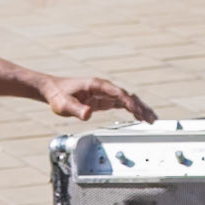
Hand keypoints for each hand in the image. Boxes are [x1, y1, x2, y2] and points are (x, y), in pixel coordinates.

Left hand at [39, 75, 155, 123]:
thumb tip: (88, 114)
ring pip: (127, 100)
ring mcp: (105, 94)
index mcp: (97, 85)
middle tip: (152, 118)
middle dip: (141, 107)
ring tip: (152, 119)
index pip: (118, 94)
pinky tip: (140, 117)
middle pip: (127, 96)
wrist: (52, 90)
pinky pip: (122, 104)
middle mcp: (104, 88)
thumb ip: (76, 110)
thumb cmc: (58, 95)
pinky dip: (132, 110)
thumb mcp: (64, 105)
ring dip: (140, 109)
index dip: (129, 103)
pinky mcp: (103, 100)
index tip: (138, 112)